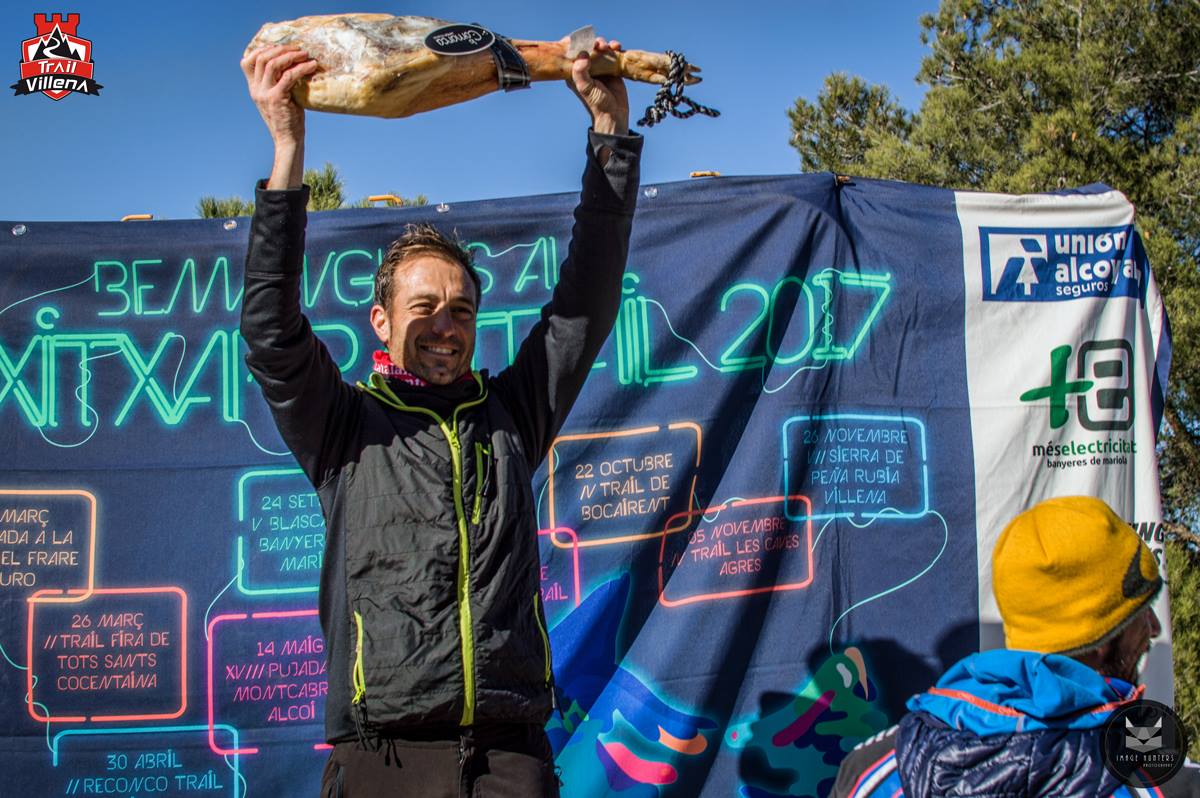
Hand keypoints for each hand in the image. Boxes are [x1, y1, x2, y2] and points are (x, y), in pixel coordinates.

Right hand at [240, 45, 318, 187]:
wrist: (288, 140)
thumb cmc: (289, 119)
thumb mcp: (280, 97)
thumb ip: (280, 82)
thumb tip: (294, 64)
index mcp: (254, 88)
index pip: (247, 62)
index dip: (261, 49)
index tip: (278, 46)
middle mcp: (256, 89)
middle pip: (261, 58)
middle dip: (280, 48)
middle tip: (297, 48)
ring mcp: (264, 94)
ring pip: (272, 64)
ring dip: (290, 55)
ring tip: (305, 54)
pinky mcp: (276, 98)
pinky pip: (288, 76)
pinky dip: (301, 68)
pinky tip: (311, 66)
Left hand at [567, 37, 628, 136]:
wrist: (614, 113)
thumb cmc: (597, 103)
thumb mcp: (586, 88)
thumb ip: (581, 72)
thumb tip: (582, 54)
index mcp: (574, 72)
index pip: (571, 52)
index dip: (575, 42)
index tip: (583, 39)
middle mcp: (586, 67)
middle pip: (587, 47)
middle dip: (593, 42)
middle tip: (599, 45)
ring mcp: (598, 66)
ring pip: (599, 48)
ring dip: (604, 44)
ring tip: (609, 46)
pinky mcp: (611, 67)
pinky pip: (611, 53)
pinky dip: (614, 48)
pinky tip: (617, 47)